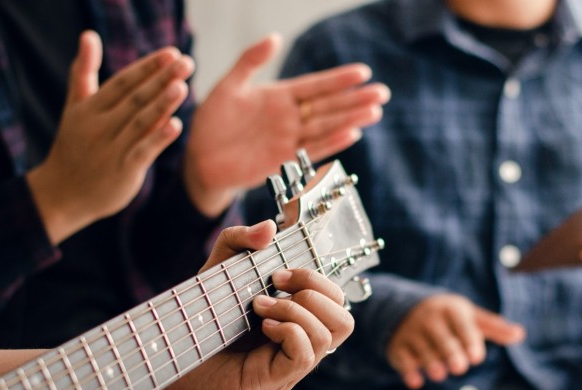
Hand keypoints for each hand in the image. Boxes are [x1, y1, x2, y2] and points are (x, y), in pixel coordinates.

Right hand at [27, 31, 193, 244]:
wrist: (61, 194)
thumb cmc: (73, 145)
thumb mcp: (75, 106)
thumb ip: (84, 71)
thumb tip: (89, 34)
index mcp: (90, 108)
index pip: (123, 83)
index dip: (147, 67)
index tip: (171, 53)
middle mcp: (99, 126)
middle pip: (135, 99)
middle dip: (161, 79)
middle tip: (186, 62)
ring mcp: (111, 149)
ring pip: (140, 123)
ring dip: (161, 105)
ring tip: (182, 87)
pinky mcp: (123, 171)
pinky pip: (142, 152)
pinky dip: (158, 139)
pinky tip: (176, 125)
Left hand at [154, 221, 353, 389]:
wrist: (168, 355)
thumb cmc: (198, 318)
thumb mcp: (218, 269)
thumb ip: (240, 241)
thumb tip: (270, 227)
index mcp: (298, 320)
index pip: (336, 299)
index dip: (315, 278)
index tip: (276, 272)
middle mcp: (301, 344)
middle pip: (344, 318)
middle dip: (313, 290)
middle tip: (273, 286)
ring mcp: (291, 366)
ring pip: (329, 336)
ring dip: (295, 310)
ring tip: (259, 307)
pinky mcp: (277, 379)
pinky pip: (305, 354)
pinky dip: (288, 331)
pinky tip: (261, 327)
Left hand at [184, 33, 390, 214]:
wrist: (199, 157)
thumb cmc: (212, 121)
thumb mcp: (228, 85)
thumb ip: (250, 62)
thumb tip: (275, 37)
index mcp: (279, 96)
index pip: (315, 85)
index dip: (338, 79)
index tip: (363, 72)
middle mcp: (289, 117)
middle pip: (328, 106)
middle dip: (355, 100)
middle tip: (383, 93)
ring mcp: (287, 138)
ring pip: (325, 127)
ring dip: (350, 120)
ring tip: (375, 112)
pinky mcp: (282, 159)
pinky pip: (310, 149)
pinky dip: (331, 143)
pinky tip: (351, 135)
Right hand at [387, 294, 525, 389]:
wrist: (406, 308)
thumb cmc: (449, 318)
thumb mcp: (470, 317)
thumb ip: (494, 327)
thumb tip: (521, 334)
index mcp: (451, 310)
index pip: (462, 324)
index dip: (469, 340)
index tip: (477, 358)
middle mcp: (429, 319)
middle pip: (441, 338)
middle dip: (450, 352)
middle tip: (459, 368)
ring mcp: (411, 332)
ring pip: (422, 350)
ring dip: (430, 363)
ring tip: (439, 374)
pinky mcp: (397, 346)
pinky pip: (403, 358)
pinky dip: (408, 370)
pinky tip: (416, 382)